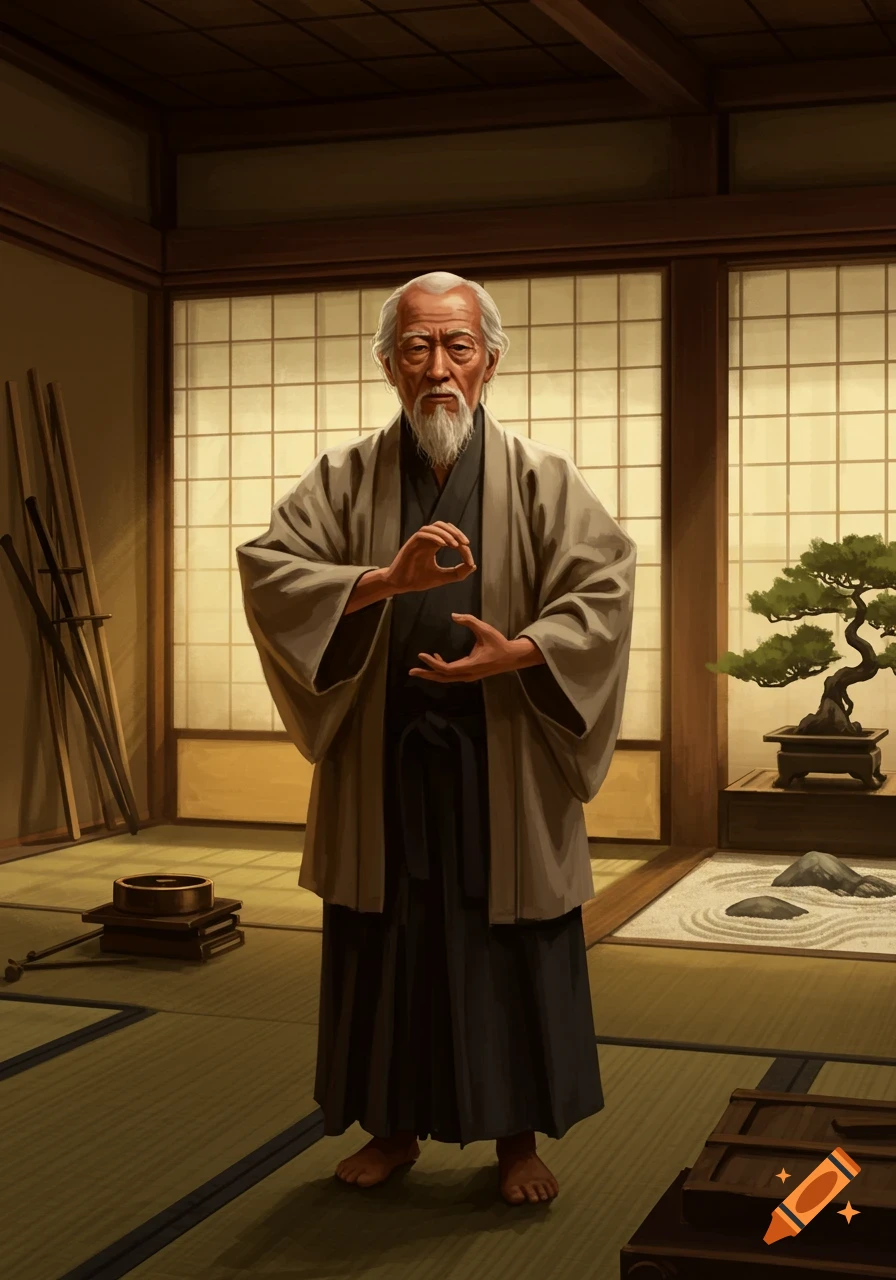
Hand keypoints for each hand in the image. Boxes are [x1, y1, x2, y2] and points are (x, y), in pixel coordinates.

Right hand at [384, 522, 475, 595]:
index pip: (451, 537)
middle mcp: (427, 540)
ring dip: (446, 533)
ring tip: (455, 545)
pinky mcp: (410, 544)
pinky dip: (434, 536)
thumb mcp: (442, 577)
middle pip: (443, 526)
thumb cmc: (418, 580)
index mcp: (434, 545)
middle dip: (456, 532)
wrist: (400, 585)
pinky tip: (443, 545)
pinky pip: (422, 533)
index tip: (469, 559)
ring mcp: (418, 541)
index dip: (462, 545)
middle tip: (465, 543)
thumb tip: (473, 565)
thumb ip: (457, 572)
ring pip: (433, 527)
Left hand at [409, 614, 544, 682]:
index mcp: (470, 665)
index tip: (421, 655)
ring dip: (432, 673)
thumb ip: (469, 621)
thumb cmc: (498, 643)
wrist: (511, 657)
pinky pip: (451, 674)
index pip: (446, 668)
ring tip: (419, 668)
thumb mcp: (485, 630)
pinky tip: (437, 657)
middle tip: (411, 671)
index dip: (433, 663)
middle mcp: (467, 674)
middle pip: (442, 678)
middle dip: (427, 674)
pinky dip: (441, 669)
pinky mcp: (469, 674)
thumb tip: (453, 615)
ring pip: (446, 678)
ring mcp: (468, 676)